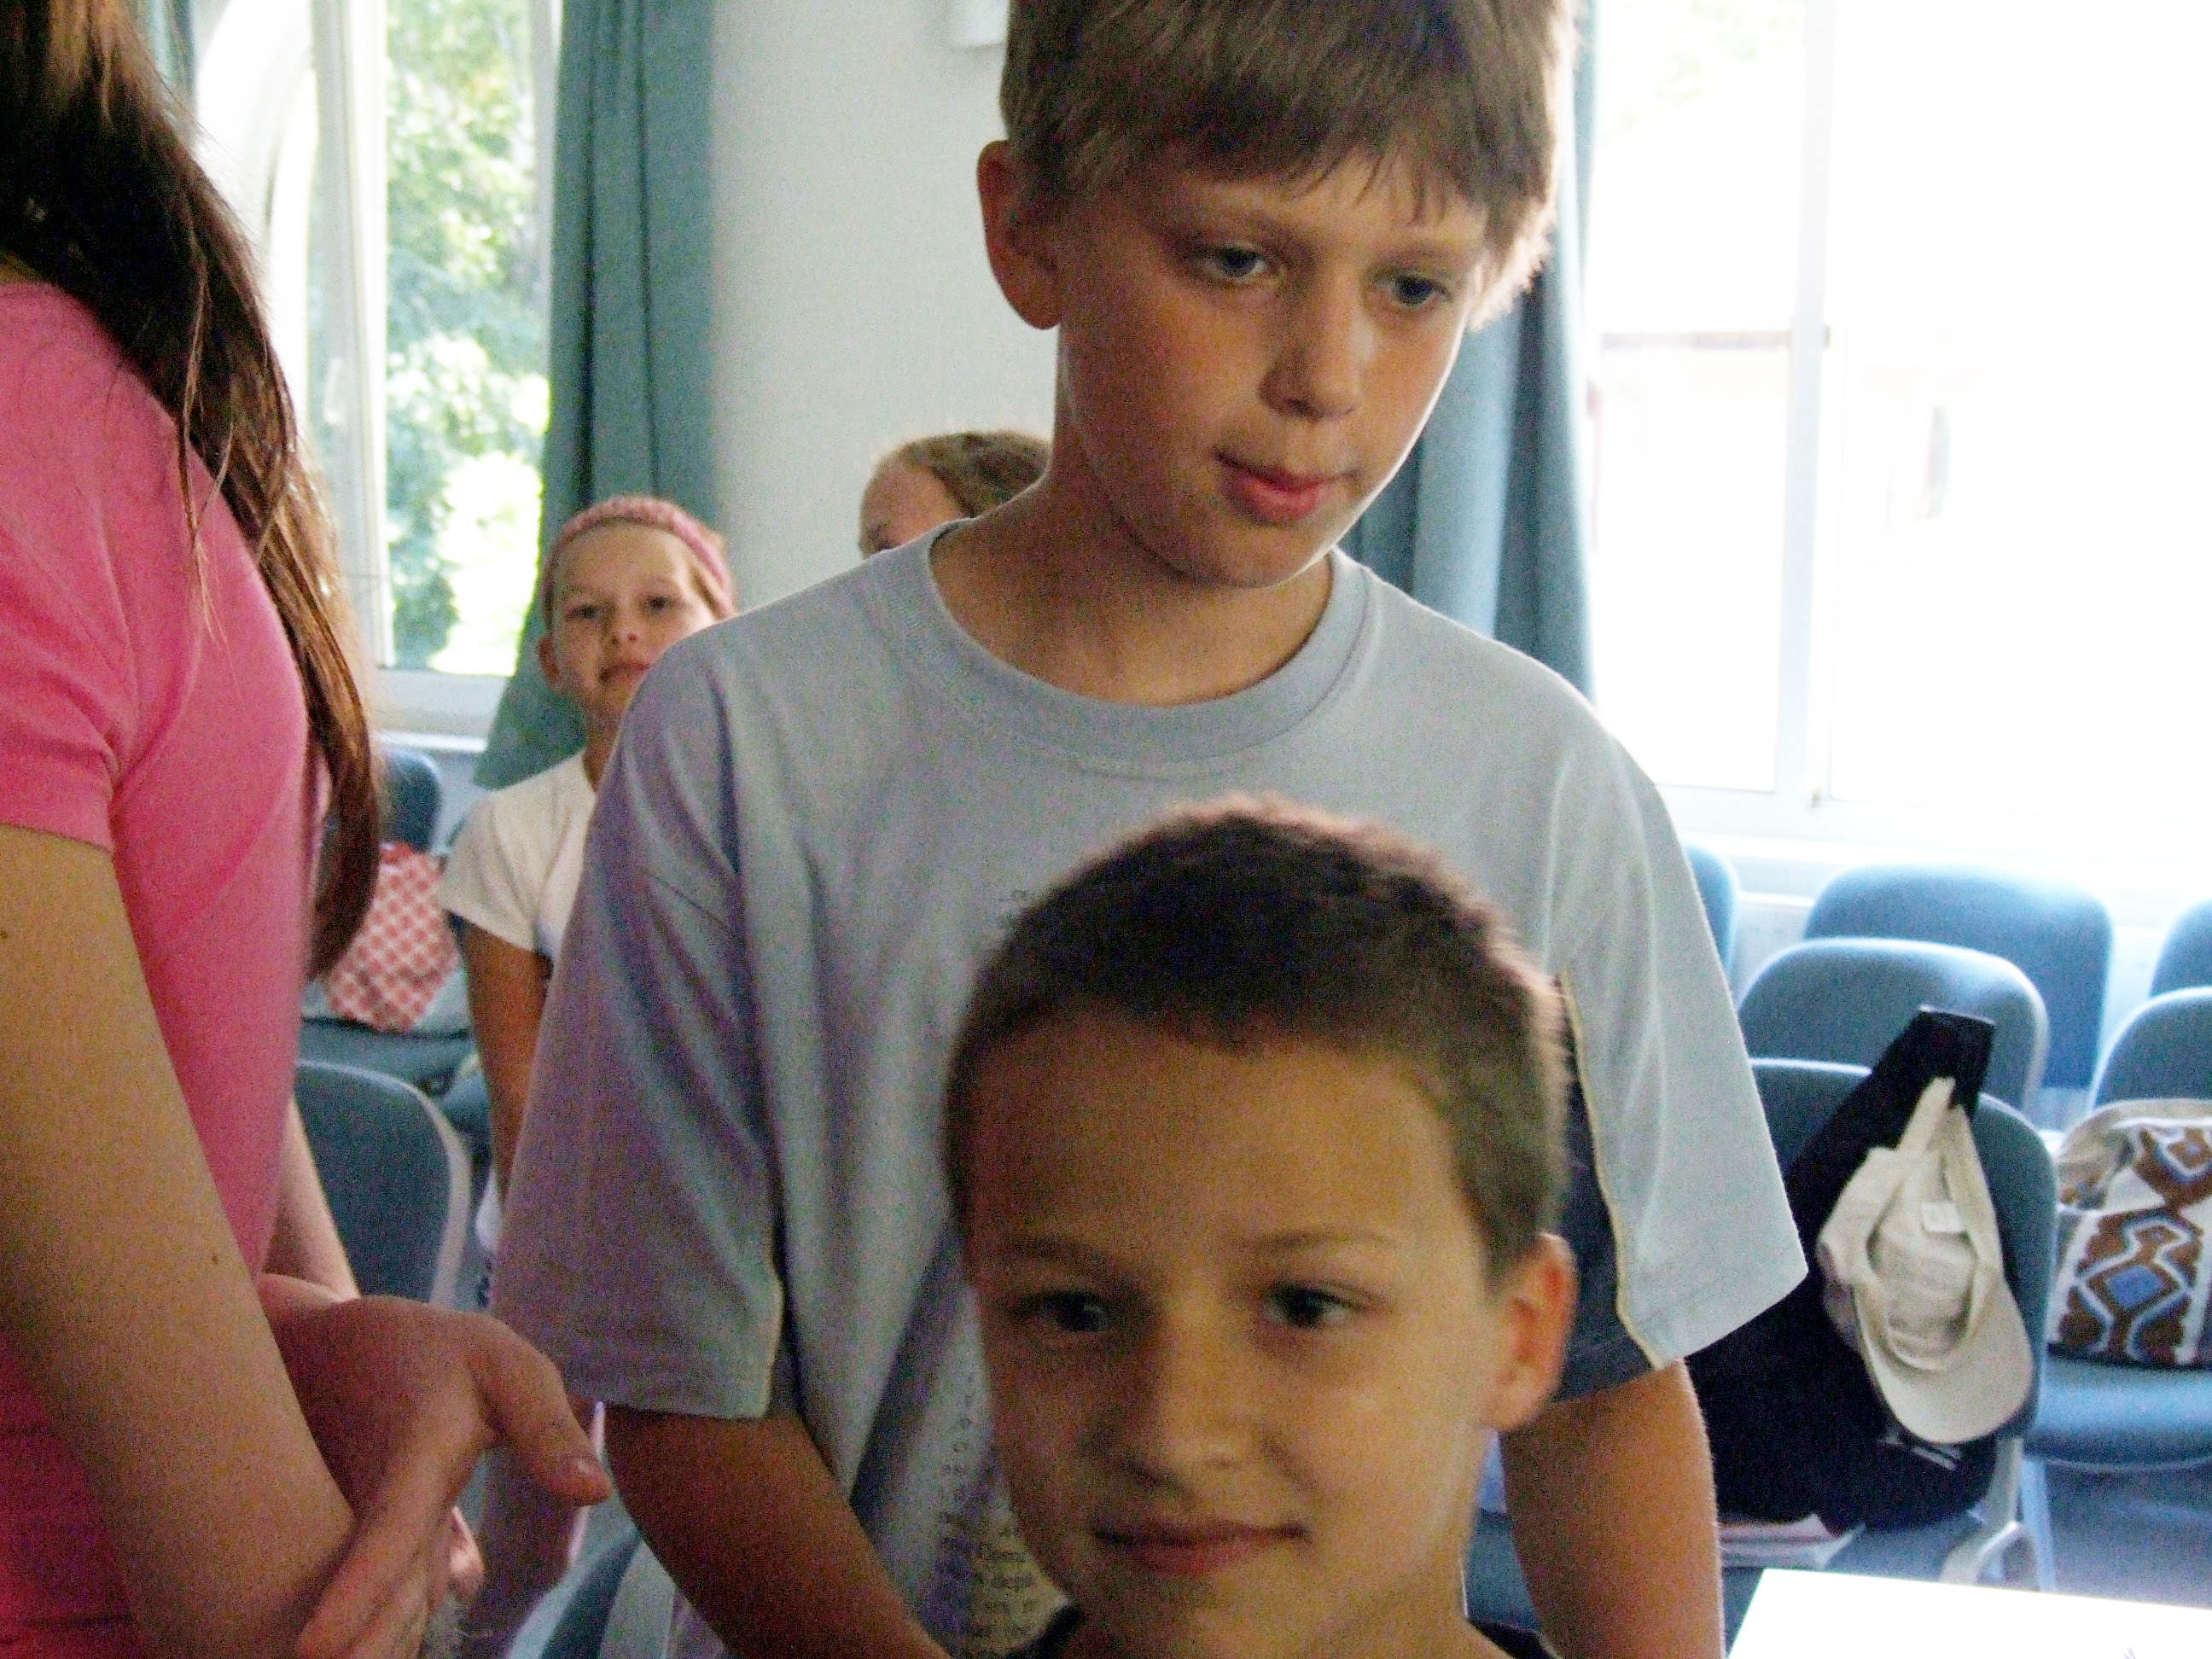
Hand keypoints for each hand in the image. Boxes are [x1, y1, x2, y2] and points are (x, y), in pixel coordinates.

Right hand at [263, 1281, 610, 1658]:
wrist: (344, 1343)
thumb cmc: (436, 1350)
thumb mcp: (503, 1364)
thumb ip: (547, 1428)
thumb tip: (595, 1493)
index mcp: (414, 1463)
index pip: (386, 1536)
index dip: (355, 1593)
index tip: (315, 1649)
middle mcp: (379, 1508)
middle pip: (375, 1596)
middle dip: (359, 1648)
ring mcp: (364, 1528)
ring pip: (380, 1601)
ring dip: (373, 1645)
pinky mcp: (364, 1539)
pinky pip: (383, 1593)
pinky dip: (387, 1629)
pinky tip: (393, 1655)